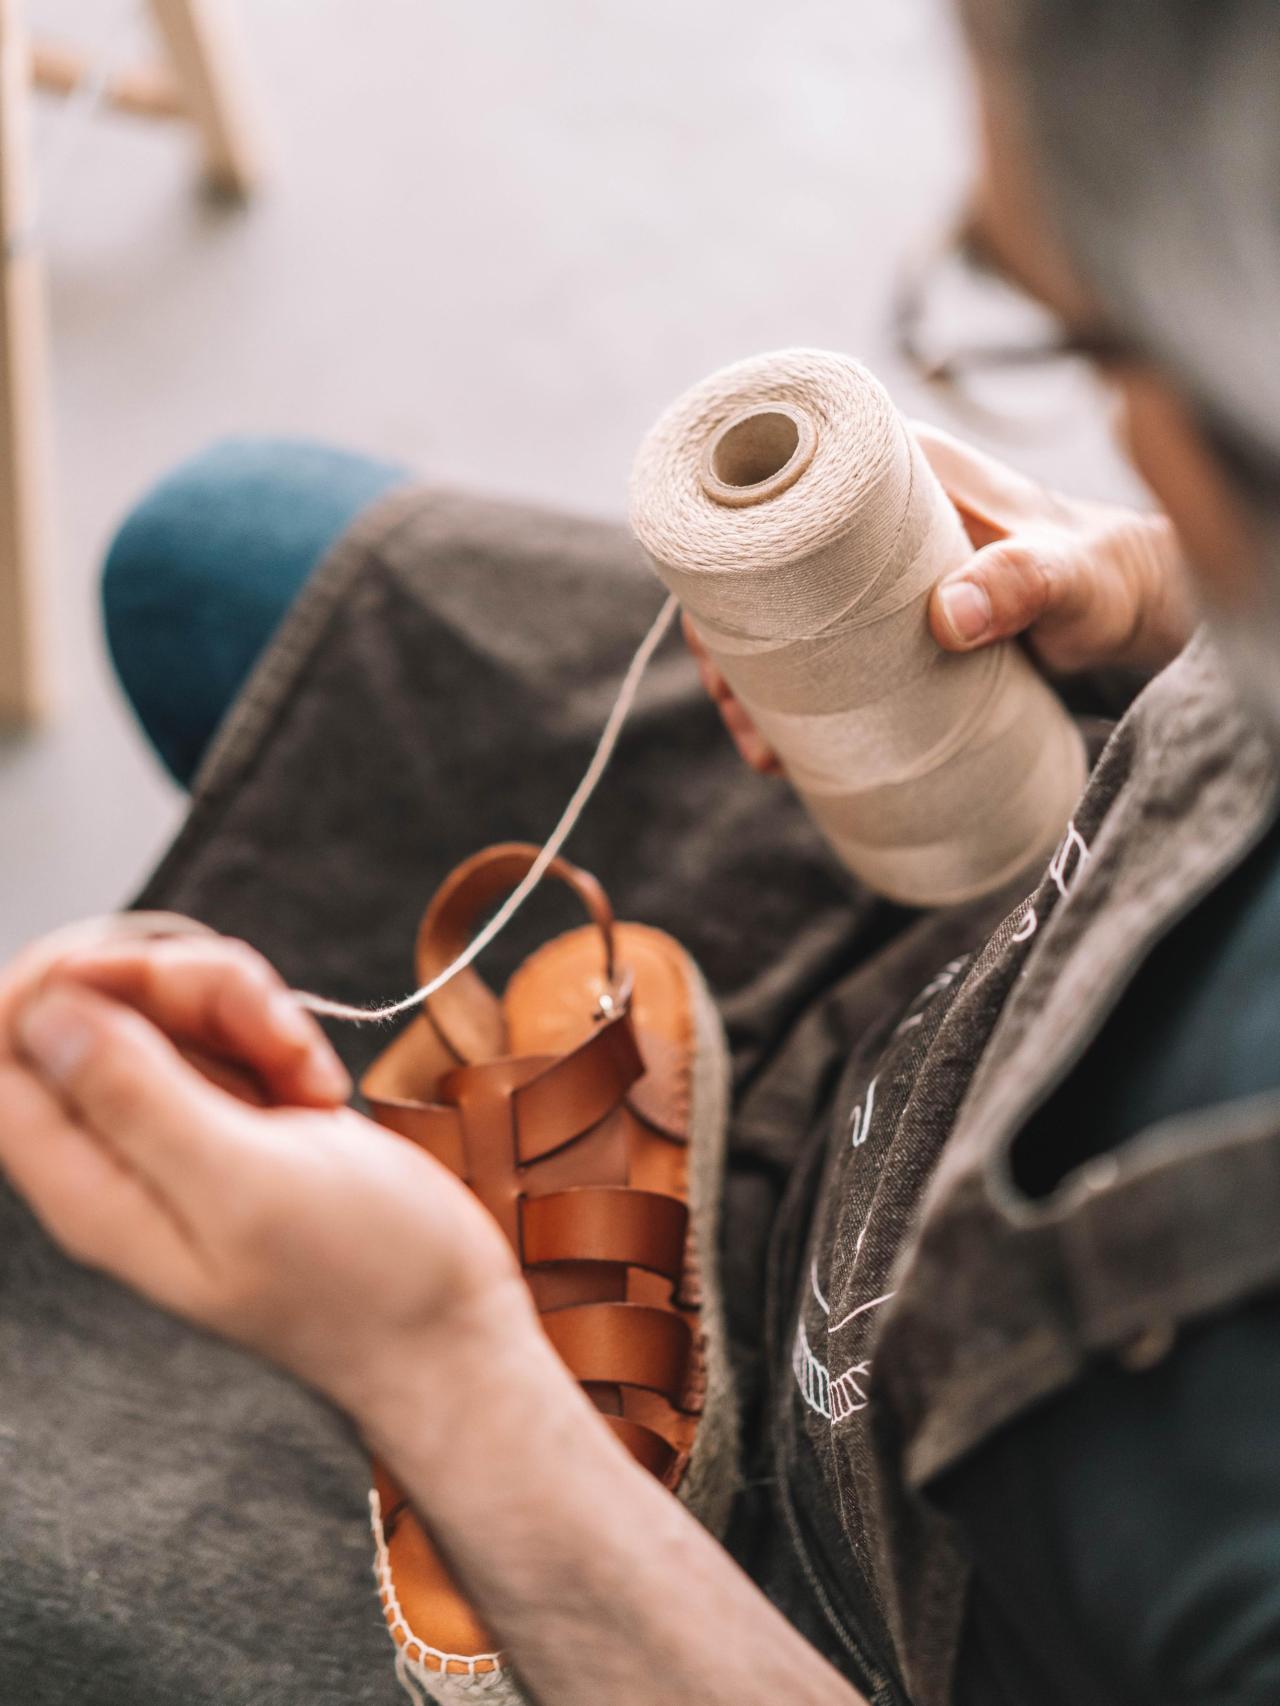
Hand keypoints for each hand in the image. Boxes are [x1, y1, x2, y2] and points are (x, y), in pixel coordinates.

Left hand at [0, 925, 522, 1423]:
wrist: (448, 1322)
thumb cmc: (359, 1275)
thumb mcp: (246, 1184)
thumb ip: (136, 1098)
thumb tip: (44, 1015)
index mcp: (93, 1186)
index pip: (7, 1050)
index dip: (62, 984)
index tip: (153, 978)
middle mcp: (121, 1153)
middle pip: (96, 1007)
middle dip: (184, 985)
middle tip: (270, 1032)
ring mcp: (180, 1128)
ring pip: (168, 1005)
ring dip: (246, 1009)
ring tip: (307, 1077)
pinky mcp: (238, 1112)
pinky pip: (227, 1027)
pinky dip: (279, 1034)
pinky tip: (319, 1089)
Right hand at [687, 426, 1194, 773]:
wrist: (1129, 609)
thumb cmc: (1103, 575)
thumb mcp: (1069, 577)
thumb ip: (1025, 582)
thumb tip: (948, 617)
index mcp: (892, 467)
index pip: (777, 481)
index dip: (725, 545)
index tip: (712, 616)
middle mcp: (866, 513)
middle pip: (759, 563)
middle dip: (724, 635)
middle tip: (730, 702)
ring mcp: (867, 572)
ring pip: (778, 615)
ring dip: (747, 678)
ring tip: (757, 745)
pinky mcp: (879, 620)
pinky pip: (813, 648)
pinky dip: (786, 695)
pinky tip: (779, 747)